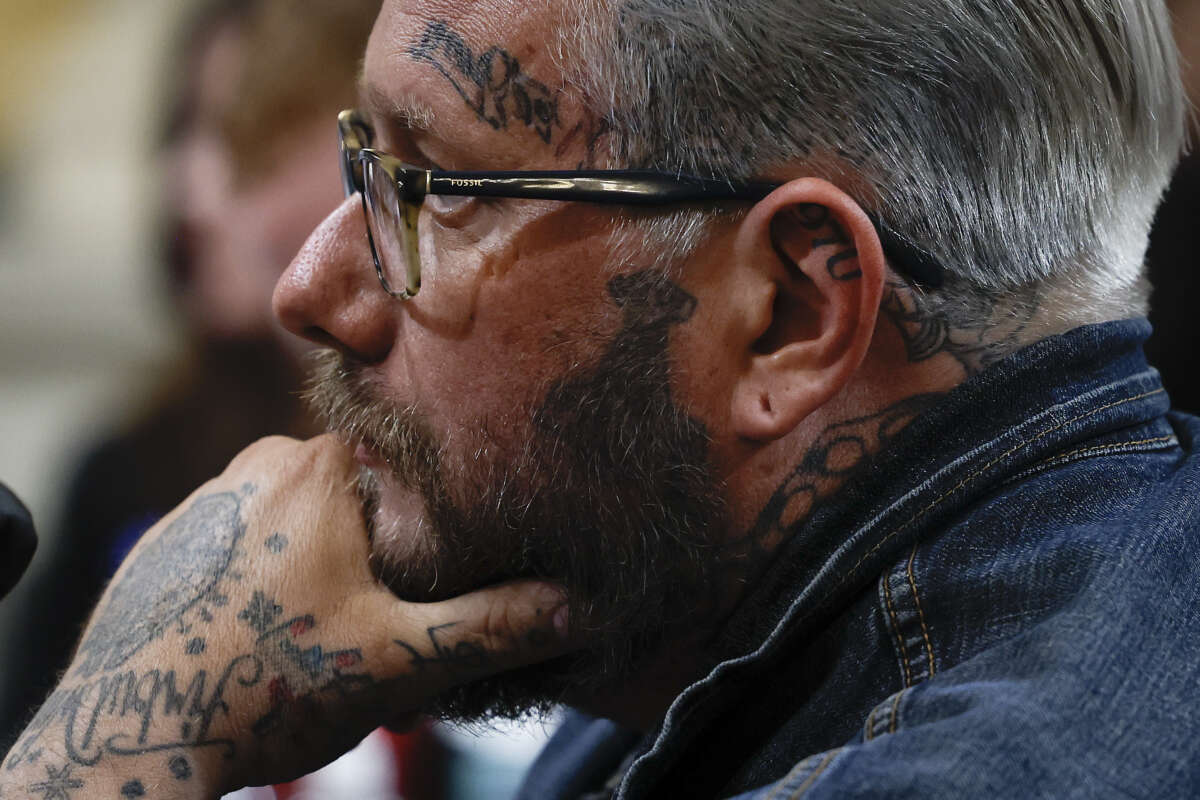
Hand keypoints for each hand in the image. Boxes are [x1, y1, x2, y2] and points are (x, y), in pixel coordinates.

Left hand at [1, 435, 570, 797]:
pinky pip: (243, 547)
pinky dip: (264, 586)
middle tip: (374, 635)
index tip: (424, 588)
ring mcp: (205, 502)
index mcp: (321, 469)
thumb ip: (490, 625)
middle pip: (353, 501)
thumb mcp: (398, 659)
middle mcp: (258, 465)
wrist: (128, 736)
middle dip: (373, 564)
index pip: (406, 467)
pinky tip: (261, 644)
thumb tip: (575, 606)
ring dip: (318, 577)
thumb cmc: (267, 684)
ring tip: (315, 649)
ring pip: (297, 526)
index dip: (428, 529)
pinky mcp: (168, 543)